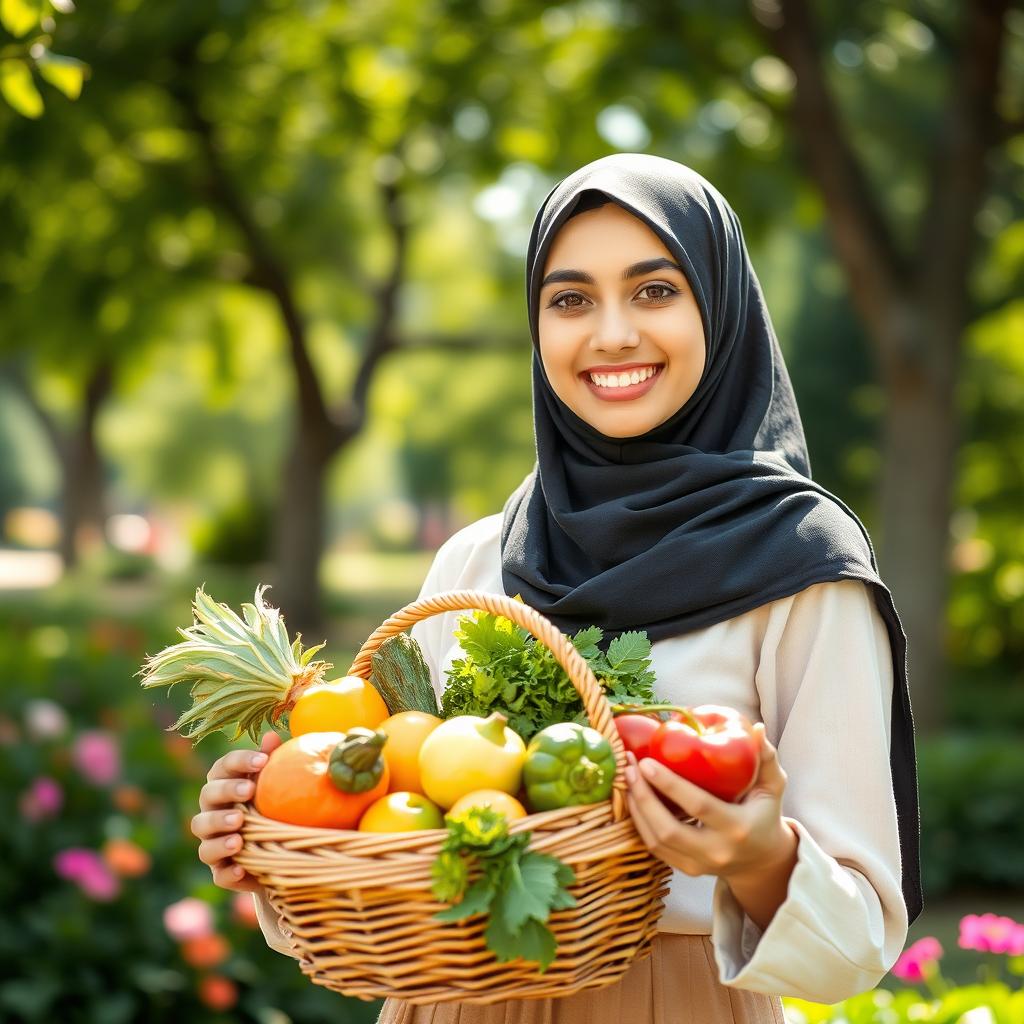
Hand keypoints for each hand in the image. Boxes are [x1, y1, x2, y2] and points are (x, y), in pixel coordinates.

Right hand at [192, 730, 282, 893]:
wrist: (280, 852)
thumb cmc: (273, 806)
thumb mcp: (274, 784)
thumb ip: (270, 761)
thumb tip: (272, 735)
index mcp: (224, 784)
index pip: (222, 767)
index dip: (239, 761)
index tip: (263, 761)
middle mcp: (211, 811)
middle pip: (208, 795)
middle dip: (226, 792)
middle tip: (248, 792)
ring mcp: (212, 841)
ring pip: (202, 834)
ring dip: (219, 829)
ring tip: (239, 831)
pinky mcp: (221, 870)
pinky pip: (218, 872)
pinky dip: (228, 871)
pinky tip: (242, 868)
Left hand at [624, 722, 793, 881]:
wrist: (762, 862)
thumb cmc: (765, 816)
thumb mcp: (772, 788)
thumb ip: (766, 759)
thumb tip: (756, 728)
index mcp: (738, 828)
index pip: (699, 806)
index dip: (670, 785)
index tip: (646, 762)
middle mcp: (716, 851)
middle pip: (668, 829)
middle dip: (643, 797)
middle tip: (629, 768)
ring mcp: (699, 865)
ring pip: (656, 841)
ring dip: (636, 809)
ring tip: (627, 778)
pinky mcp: (686, 870)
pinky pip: (655, 848)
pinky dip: (640, 823)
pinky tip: (633, 797)